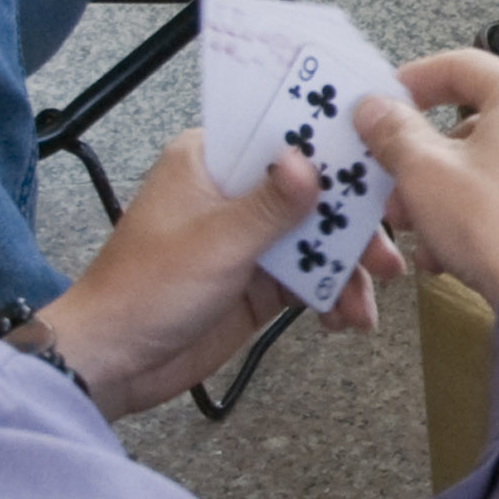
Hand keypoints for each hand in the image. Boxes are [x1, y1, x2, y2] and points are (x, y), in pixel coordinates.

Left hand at [32, 135, 372, 415]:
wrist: (114, 363)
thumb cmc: (142, 292)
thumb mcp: (215, 243)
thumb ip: (270, 205)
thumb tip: (308, 162)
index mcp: (209, 161)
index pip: (280, 134)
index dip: (329, 145)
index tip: (375, 157)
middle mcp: (231, 193)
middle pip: (310, 191)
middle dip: (350, 224)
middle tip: (384, 251)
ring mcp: (246, 238)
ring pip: (315, 239)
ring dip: (345, 269)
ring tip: (366, 304)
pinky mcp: (256, 281)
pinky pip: (308, 278)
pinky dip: (330, 295)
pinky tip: (345, 319)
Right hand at [355, 48, 498, 304]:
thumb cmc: (495, 228)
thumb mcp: (424, 173)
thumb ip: (393, 131)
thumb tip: (374, 107)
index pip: (460, 65)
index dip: (411, 82)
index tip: (381, 106)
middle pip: (477, 122)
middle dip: (425, 159)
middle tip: (393, 189)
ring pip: (496, 164)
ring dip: (447, 193)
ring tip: (420, 235)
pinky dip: (483, 213)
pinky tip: (452, 255)